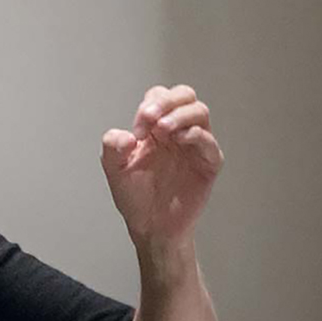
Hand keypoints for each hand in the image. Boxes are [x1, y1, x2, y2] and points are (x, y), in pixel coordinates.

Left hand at [100, 85, 223, 251]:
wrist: (150, 226)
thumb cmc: (135, 196)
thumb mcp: (113, 167)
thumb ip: (111, 145)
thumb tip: (127, 135)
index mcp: (156, 128)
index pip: (160, 96)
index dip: (149, 105)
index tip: (137, 131)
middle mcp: (177, 132)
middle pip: (185, 95)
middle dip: (167, 101)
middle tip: (151, 118)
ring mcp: (194, 147)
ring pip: (200, 111)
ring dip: (180, 114)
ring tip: (163, 130)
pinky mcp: (207, 164)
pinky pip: (209, 142)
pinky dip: (195, 134)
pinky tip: (178, 140)